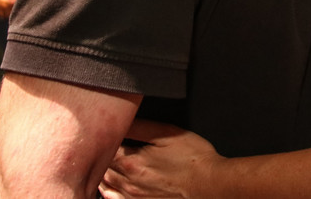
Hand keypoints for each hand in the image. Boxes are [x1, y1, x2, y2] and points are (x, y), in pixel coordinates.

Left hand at [100, 120, 218, 197]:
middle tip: (101, 145)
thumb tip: (122, 119)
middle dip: (100, 156)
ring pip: (106, 186)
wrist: (209, 184)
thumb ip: (141, 127)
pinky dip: (108, 192)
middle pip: (102, 169)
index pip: (105, 149)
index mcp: (132, 163)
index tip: (104, 131)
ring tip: (103, 163)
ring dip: (101, 174)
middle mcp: (129, 183)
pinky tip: (109, 186)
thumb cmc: (193, 159)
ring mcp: (134, 198)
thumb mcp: (168, 134)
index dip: (103, 139)